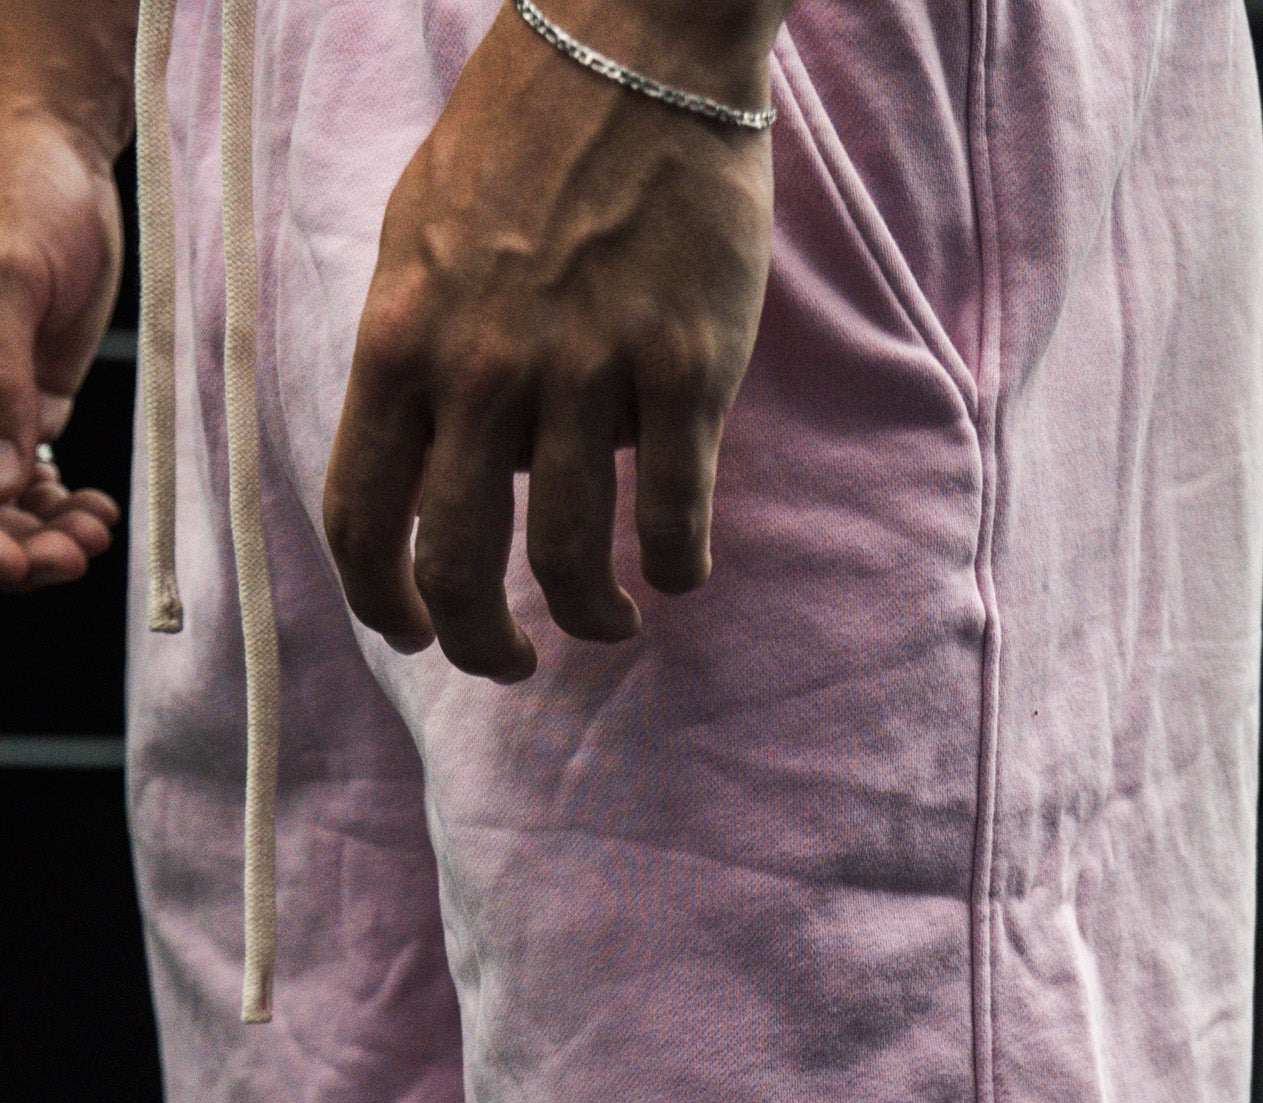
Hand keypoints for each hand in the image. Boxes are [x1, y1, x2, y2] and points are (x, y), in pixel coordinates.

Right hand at [0, 103, 123, 589]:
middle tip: (71, 559)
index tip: (15, 565)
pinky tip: (98, 512)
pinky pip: (31, 482)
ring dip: (43, 536)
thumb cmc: (22, 194)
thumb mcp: (9, 275)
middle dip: (12, 549)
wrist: (62, 158)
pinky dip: (61, 509)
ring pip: (0, 506)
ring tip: (93, 533)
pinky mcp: (22, 409)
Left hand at [324, 0, 776, 680]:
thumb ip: (419, 360)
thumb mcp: (419, 243)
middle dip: (482, 644)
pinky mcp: (682, 367)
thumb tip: (457, 464)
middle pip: (459, 563)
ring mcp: (585, 372)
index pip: (361, 514)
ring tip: (609, 624)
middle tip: (511, 663)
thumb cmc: (519, 143)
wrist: (631, 45)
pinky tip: (679, 573)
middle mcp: (482, 370)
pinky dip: (677, 568)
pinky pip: (676, 513)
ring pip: (570, 556)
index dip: (383, 602)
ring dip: (589, 618)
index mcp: (402, 341)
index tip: (415, 633)